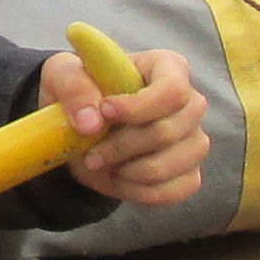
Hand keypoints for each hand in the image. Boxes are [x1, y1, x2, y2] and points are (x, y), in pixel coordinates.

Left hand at [44, 45, 208, 212]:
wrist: (84, 128)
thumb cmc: (82, 91)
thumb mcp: (65, 77)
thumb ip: (75, 89)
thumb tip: (91, 123)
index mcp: (168, 67)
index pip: (173, 90)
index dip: (139, 107)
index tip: (105, 112)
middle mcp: (190, 103)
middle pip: (170, 131)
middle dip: (124, 146)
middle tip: (92, 152)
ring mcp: (194, 140)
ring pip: (174, 164)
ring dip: (129, 171)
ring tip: (103, 163)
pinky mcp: (189, 172)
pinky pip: (176, 190)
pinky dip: (141, 191)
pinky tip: (119, 178)